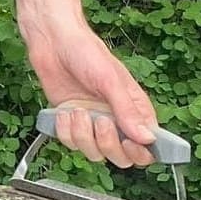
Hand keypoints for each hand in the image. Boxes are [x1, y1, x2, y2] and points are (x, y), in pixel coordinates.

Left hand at [28, 22, 158, 167]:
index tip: (128, 143)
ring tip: (77, 111)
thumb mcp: (110, 80)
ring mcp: (91, 124)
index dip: (140, 153)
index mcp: (135, 111)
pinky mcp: (70, 123)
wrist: (52, 42)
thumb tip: (148, 138)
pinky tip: (63, 112)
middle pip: (121, 157)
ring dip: (83, 136)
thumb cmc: (86, 52)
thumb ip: (127, 111)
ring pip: (94, 153)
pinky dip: (65, 131)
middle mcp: (115, 121)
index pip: (148, 147)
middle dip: (109, 144)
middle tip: (100, 122)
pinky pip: (70, 143)